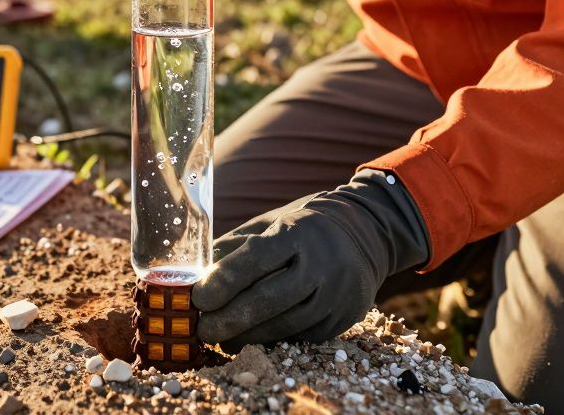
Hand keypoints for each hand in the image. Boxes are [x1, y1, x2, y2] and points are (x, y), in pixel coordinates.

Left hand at [192, 171, 429, 350]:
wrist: (367, 233)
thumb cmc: (304, 228)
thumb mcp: (272, 223)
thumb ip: (236, 246)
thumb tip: (197, 273)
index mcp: (297, 232)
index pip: (256, 258)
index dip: (223, 281)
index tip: (197, 299)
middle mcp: (320, 264)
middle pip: (268, 299)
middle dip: (229, 319)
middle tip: (202, 330)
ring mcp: (336, 294)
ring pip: (284, 325)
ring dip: (247, 336)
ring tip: (220, 339)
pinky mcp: (343, 318)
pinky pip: (301, 335)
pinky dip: (272, 339)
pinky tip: (250, 339)